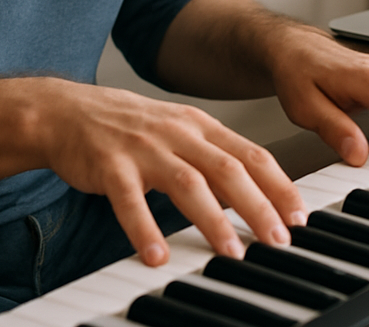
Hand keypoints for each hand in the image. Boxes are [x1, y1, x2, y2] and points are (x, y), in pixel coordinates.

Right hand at [38, 82, 304, 267]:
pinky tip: (155, 255)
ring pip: (188, 183)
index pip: (251, 154)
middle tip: (279, 239)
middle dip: (258, 206)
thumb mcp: (179, 131)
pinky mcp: (110, 166)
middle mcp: (178, 133)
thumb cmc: (130, 127)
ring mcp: (144, 148)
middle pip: (228, 168)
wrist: (68, 111)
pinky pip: (130, 200)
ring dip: (213, 220)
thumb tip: (258, 196)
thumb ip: (214, 158)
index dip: (279, 185)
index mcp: (200, 125)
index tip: (300, 215)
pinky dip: (145, 229)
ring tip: (231, 253)